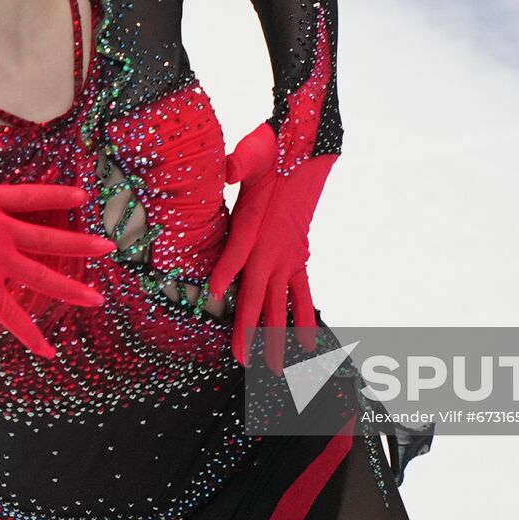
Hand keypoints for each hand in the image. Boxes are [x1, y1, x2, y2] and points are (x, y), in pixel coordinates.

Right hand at [0, 108, 113, 357]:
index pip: (32, 197)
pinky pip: (10, 313)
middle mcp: (1, 232)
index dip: (58, 197)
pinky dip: (29, 334)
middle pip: (49, 240)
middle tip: (110, 248)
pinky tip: (49, 351)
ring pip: (41, 277)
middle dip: (81, 244)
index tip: (83, 197)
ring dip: (70, 289)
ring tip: (97, 299)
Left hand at [207, 122, 336, 374]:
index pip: (237, 255)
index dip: (223, 274)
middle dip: (250, 329)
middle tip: (242, 361)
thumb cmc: (274, 151)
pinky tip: (307, 343)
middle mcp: (275, 248)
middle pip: (259, 294)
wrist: (307, 152)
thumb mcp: (253, 152)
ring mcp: (290, 256)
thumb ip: (239, 163)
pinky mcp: (299, 256)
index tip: (210, 296)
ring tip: (276, 369)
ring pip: (282, 304)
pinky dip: (304, 318)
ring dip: (279, 336)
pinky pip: (302, 293)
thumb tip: (228, 167)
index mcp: (258, 226)